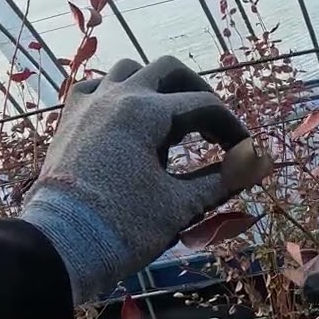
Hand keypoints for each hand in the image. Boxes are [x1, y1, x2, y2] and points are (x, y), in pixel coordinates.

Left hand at [22, 56, 250, 302]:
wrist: (58, 248)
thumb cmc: (124, 227)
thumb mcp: (181, 204)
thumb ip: (224, 177)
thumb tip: (261, 160)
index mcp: (146, 112)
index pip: (205, 106)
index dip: (233, 129)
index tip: (246, 155)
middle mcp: (117, 96)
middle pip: (169, 70)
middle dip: (198, 92)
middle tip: (214, 125)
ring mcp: (88, 105)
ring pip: (128, 71)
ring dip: (156, 88)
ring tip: (171, 120)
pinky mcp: (69, 121)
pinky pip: (94, 88)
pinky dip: (117, 94)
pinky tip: (127, 119)